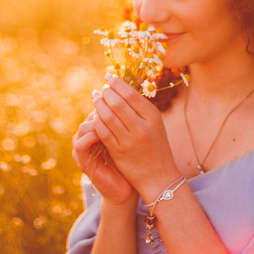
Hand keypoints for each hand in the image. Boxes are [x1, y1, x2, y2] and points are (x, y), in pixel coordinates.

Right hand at [71, 111, 135, 205]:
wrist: (127, 189)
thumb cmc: (131, 163)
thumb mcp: (129, 139)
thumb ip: (126, 122)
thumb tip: (133, 99)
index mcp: (99, 131)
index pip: (99, 110)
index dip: (110, 105)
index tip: (124, 104)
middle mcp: (88, 138)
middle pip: (90, 116)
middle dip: (103, 111)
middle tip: (116, 110)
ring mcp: (83, 150)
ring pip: (83, 128)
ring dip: (97, 122)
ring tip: (110, 121)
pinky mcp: (82, 162)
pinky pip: (80, 145)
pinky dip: (89, 137)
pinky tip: (102, 135)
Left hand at [91, 74, 180, 202]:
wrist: (159, 176)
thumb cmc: (156, 147)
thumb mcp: (155, 125)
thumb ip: (141, 108)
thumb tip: (122, 87)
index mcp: (153, 117)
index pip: (130, 94)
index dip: (116, 83)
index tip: (108, 77)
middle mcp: (142, 127)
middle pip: (117, 102)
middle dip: (106, 93)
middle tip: (101, 89)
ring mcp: (129, 140)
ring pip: (107, 116)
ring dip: (98, 105)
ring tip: (96, 98)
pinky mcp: (118, 151)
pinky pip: (102, 131)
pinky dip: (96, 121)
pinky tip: (94, 116)